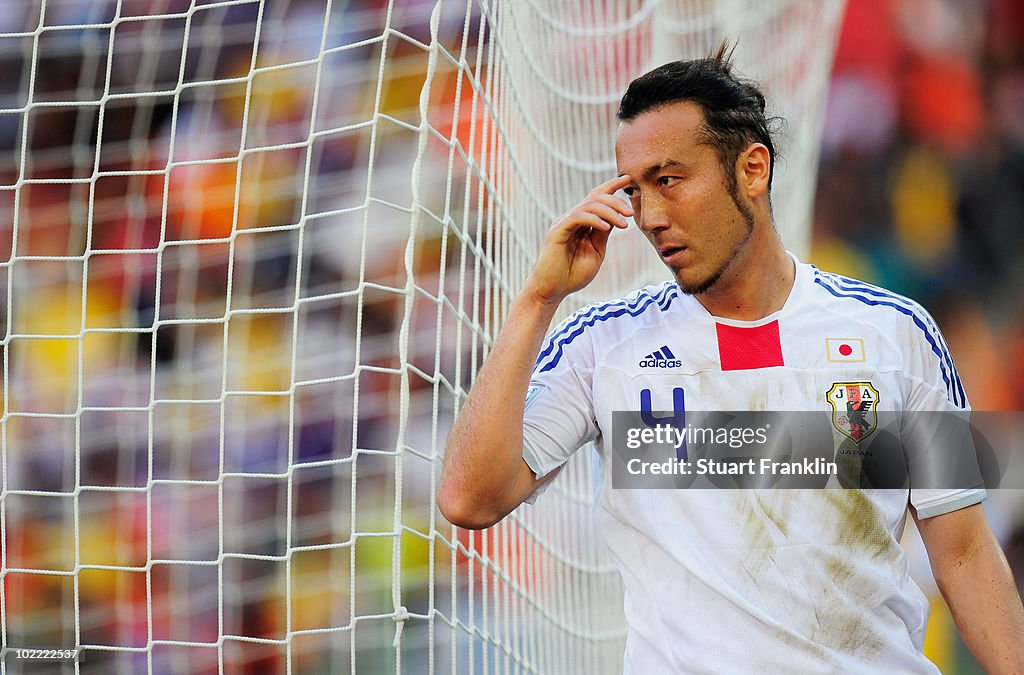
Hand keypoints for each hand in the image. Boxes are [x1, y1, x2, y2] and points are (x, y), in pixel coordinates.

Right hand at [524, 175, 633, 304]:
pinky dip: (594, 219)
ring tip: (624, 224)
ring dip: (610, 211)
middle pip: (595, 197)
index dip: (611, 186)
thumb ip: (603, 233)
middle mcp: (571, 219)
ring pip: (588, 205)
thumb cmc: (572, 274)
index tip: (627, 180)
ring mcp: (563, 223)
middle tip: (631, 212)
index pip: (596, 198)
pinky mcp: (557, 232)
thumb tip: (615, 217)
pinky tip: (607, 228)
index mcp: (581, 223)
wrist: (552, 291)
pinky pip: (577, 217)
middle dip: (616, 201)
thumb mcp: (595, 251)